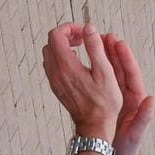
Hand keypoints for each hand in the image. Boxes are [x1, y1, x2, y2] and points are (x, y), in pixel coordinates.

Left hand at [41, 23, 121, 139]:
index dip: (71, 28)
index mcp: (66, 65)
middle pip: (51, 42)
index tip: (85, 32)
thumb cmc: (103, 103)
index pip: (56, 34)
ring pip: (49, 53)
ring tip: (81, 49)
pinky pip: (52, 65)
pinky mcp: (57, 87)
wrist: (94, 126)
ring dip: (63, 46)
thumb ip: (95, 47)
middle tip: (84, 39)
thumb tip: (89, 28)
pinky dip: (62, 58)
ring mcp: (54, 80)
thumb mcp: (105, 71)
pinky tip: (78, 63)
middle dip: (67, 35)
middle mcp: (56, 72)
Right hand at [104, 33, 154, 154]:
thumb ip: (144, 118)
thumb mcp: (136, 134)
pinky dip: (96, 70)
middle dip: (113, 52)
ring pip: (110, 73)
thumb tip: (152, 101)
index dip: (126, 58)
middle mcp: (127, 95)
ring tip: (96, 41)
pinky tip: (87, 61)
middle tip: (105, 36)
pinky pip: (101, 82)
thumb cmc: (129, 148)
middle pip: (120, 69)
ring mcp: (116, 97)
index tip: (119, 43)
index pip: (132, 74)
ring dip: (104, 57)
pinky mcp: (107, 101)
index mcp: (136, 99)